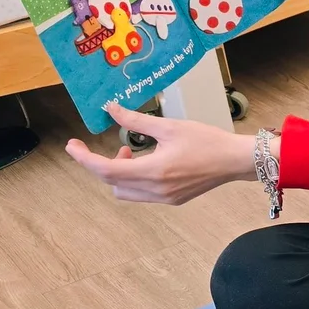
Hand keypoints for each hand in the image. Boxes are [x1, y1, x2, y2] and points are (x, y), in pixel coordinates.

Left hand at [66, 102, 259, 204]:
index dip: (84, 158)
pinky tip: (147, 162)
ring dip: (118, 174)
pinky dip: (134, 180)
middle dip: (100, 165)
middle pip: (111, 183)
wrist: (236, 160)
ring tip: (130, 153)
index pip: (106, 170)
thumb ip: (135, 120)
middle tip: (102, 146)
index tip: (72, 146)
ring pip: (124, 192)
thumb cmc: (208, 141)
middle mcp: (156, 190)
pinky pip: (141, 194)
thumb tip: (111, 109)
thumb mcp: (169, 126)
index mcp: (154, 171)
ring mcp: (165, 198)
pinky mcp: (173, 200)